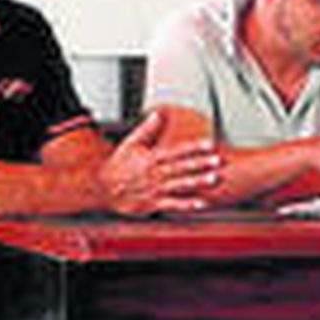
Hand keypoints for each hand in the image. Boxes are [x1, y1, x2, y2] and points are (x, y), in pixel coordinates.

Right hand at [101, 109, 222, 215]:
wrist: (102, 189)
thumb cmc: (117, 166)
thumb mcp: (130, 143)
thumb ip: (146, 129)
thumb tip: (158, 114)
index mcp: (152, 158)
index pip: (177, 150)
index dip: (194, 147)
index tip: (209, 144)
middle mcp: (155, 173)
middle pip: (181, 167)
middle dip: (200, 163)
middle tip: (217, 160)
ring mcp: (155, 189)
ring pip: (179, 185)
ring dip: (197, 182)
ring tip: (213, 179)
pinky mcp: (153, 204)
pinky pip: (172, 204)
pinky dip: (186, 205)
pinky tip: (201, 203)